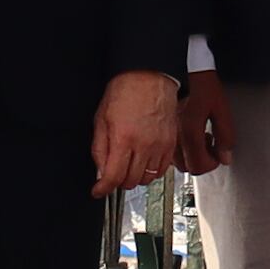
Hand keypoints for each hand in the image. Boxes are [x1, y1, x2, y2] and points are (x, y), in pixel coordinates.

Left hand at [91, 71, 177, 196]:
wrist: (149, 77)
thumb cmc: (125, 91)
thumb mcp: (101, 119)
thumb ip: (99, 149)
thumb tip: (100, 171)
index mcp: (123, 138)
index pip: (113, 176)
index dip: (103, 188)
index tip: (99, 191)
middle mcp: (144, 145)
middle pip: (130, 181)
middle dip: (118, 181)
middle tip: (112, 173)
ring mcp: (160, 146)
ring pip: (147, 179)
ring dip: (135, 178)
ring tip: (128, 167)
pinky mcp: (171, 144)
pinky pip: (161, 170)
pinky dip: (151, 172)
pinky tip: (143, 163)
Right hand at [175, 70, 235, 176]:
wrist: (182, 67)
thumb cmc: (200, 82)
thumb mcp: (221, 108)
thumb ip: (225, 136)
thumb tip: (225, 157)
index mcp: (190, 132)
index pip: (199, 166)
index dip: (212, 163)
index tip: (218, 154)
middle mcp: (174, 136)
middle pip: (187, 167)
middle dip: (202, 160)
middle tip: (210, 144)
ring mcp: (165, 133)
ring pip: (178, 161)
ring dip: (191, 154)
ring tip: (200, 136)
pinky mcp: (160, 128)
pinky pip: (170, 149)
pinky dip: (181, 147)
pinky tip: (188, 133)